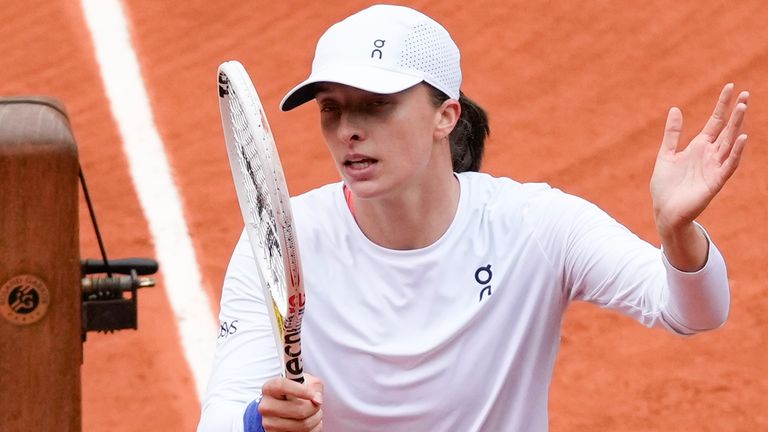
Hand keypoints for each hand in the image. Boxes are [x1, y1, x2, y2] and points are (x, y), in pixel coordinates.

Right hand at [259, 374, 323, 431]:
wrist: (286, 407)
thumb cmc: (296, 392)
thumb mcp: (305, 382)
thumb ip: (314, 386)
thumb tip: (317, 399)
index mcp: (270, 388)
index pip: (281, 386)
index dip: (300, 390)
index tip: (313, 395)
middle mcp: (266, 406)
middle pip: (298, 409)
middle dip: (314, 407)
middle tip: (317, 404)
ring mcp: (269, 423)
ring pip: (303, 424)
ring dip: (316, 418)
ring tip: (315, 413)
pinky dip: (313, 428)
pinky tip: (310, 421)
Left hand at [650, 83, 748, 235]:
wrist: (664, 211)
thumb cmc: (665, 186)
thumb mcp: (666, 154)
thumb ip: (672, 134)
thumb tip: (675, 109)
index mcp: (698, 147)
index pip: (715, 122)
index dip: (722, 105)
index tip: (730, 87)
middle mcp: (709, 155)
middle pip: (726, 129)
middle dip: (735, 112)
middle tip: (746, 93)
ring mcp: (714, 167)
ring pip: (729, 143)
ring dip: (737, 126)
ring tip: (743, 107)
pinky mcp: (715, 181)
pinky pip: (729, 164)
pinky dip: (735, 151)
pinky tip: (740, 137)